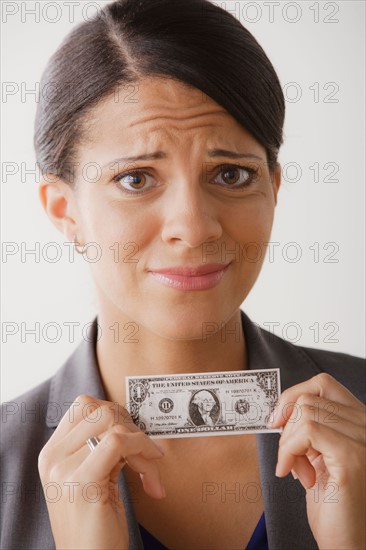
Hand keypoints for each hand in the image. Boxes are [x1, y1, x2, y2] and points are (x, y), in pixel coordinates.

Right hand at [38, 394, 165, 549]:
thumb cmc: (97, 526)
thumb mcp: (94, 478)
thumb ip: (101, 448)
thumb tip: (128, 421)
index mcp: (53, 453)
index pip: (84, 405)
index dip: (116, 413)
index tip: (133, 436)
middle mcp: (53, 458)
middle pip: (100, 409)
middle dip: (132, 427)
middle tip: (146, 456)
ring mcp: (64, 469)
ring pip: (112, 422)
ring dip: (141, 442)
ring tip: (148, 471)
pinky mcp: (82, 481)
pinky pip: (119, 441)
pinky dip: (142, 449)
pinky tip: (150, 477)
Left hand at [269, 373, 365, 549]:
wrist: (348, 543)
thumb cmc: (333, 505)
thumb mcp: (318, 456)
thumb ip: (310, 429)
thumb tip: (282, 408)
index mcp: (359, 422)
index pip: (322, 384)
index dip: (293, 395)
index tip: (277, 420)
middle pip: (309, 398)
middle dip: (287, 428)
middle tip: (290, 459)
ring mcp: (363, 439)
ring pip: (305, 411)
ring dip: (288, 443)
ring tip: (298, 470)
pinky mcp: (353, 456)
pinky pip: (307, 430)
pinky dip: (289, 450)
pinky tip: (293, 474)